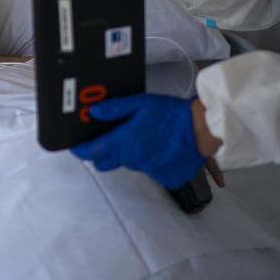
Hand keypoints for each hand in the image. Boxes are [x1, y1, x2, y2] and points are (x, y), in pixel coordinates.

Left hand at [70, 93, 204, 188]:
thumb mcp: (140, 103)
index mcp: (124, 142)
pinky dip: (146, 158)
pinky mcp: (161, 176)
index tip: (77, 147)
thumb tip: (94, 112)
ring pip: (127, 163)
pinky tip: (155, 145)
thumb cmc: (172, 115)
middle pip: (105, 163)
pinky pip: (146, 167)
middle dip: (100, 154)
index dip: (81, 150)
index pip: (92, 152)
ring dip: (127, 153)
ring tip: (139, 135)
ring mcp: (146, 169)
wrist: (201, 131)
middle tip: (105, 139)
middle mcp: (132, 159)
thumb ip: (115, 108)